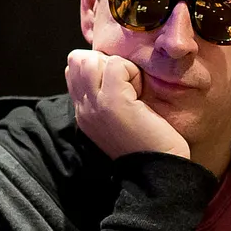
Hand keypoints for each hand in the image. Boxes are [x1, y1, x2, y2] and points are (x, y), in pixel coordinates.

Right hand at [65, 49, 188, 161]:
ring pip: (91, 59)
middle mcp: (82, 108)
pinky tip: (140, 95)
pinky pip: (115, 65)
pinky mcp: (111, 102)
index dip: (98, 66)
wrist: (158, 171)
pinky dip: (132, 72)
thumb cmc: (149, 143)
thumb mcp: (120, 117)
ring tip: (133, 90)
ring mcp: (94, 105)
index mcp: (83, 112)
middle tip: (127, 86)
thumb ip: (107, 94)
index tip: (120, 85)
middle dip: (105, 61)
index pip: (73, 69)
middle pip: (77, 59)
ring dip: (117, 66)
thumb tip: (112, 65)